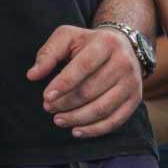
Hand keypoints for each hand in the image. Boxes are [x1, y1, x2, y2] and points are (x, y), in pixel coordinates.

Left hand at [26, 25, 142, 137]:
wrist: (122, 46)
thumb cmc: (88, 43)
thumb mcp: (67, 37)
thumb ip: (48, 54)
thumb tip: (32, 75)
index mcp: (106, 43)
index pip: (84, 66)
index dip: (64, 83)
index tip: (46, 96)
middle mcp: (124, 62)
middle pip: (91, 90)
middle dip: (66, 102)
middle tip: (48, 107)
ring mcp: (132, 82)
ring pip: (102, 108)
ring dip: (77, 118)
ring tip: (58, 119)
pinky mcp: (135, 99)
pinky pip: (115, 120)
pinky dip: (94, 130)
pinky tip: (76, 130)